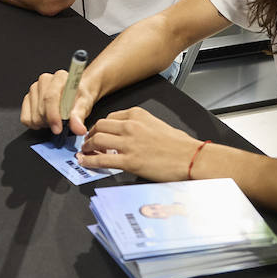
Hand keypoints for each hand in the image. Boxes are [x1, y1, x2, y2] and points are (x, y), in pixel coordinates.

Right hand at [20, 68, 100, 135]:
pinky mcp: (27, 98)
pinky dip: (36, 124)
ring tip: (55, 118)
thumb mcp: (84, 105)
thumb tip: (78, 128)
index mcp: (60, 77)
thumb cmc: (79, 98)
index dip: (53, 116)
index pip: (50, 97)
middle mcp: (45, 80)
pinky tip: (45, 119)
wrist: (75, 96)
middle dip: (51, 122)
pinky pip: (26, 119)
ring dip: (45, 123)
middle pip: (41, 110)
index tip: (58, 129)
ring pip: (34, 117)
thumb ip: (79, 116)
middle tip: (62, 122)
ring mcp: (34, 89)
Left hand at [78, 107, 204, 180]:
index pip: (110, 117)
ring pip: (97, 140)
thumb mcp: (158, 124)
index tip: (98, 132)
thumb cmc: (180, 145)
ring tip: (85, 152)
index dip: (101, 126)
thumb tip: (128, 135)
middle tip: (88, 142)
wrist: (191, 157)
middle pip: (99, 126)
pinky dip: (89, 161)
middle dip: (91, 135)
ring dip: (88, 147)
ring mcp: (129, 143)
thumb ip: (140, 126)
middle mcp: (130, 126)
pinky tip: (85, 162)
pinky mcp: (129, 161)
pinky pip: (102, 159)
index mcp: (137, 115)